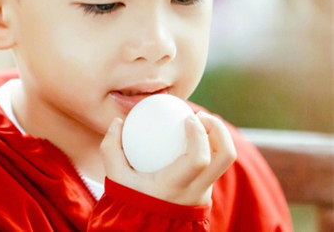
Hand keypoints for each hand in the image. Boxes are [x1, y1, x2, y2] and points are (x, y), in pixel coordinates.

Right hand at [100, 111, 236, 205]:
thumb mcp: (115, 177)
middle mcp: (196, 190)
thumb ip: (111, 148)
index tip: (188, 118)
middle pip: (225, 156)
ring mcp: (205, 191)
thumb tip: (117, 122)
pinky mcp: (206, 189)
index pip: (199, 159)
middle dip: (218, 129)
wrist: (146, 228)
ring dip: (218, 135)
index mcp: (175, 186)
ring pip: (225, 159)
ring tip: (200, 122)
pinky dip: (210, 145)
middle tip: (200, 116)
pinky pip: (216, 163)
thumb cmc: (130, 200)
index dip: (199, 134)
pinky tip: (192, 135)